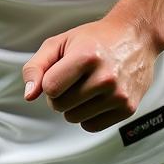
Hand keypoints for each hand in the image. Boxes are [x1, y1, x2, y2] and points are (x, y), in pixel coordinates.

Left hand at [21, 15, 159, 132]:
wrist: (135, 37)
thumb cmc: (94, 38)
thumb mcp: (60, 42)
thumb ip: (37, 66)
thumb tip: (29, 95)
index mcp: (86, 56)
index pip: (50, 88)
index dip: (48, 81)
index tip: (58, 71)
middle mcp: (105, 78)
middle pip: (60, 105)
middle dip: (59, 94)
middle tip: (72, 77)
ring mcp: (118, 95)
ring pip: (74, 118)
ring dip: (72, 105)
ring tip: (85, 85)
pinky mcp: (128, 109)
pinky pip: (91, 126)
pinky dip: (87, 115)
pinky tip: (96, 97)